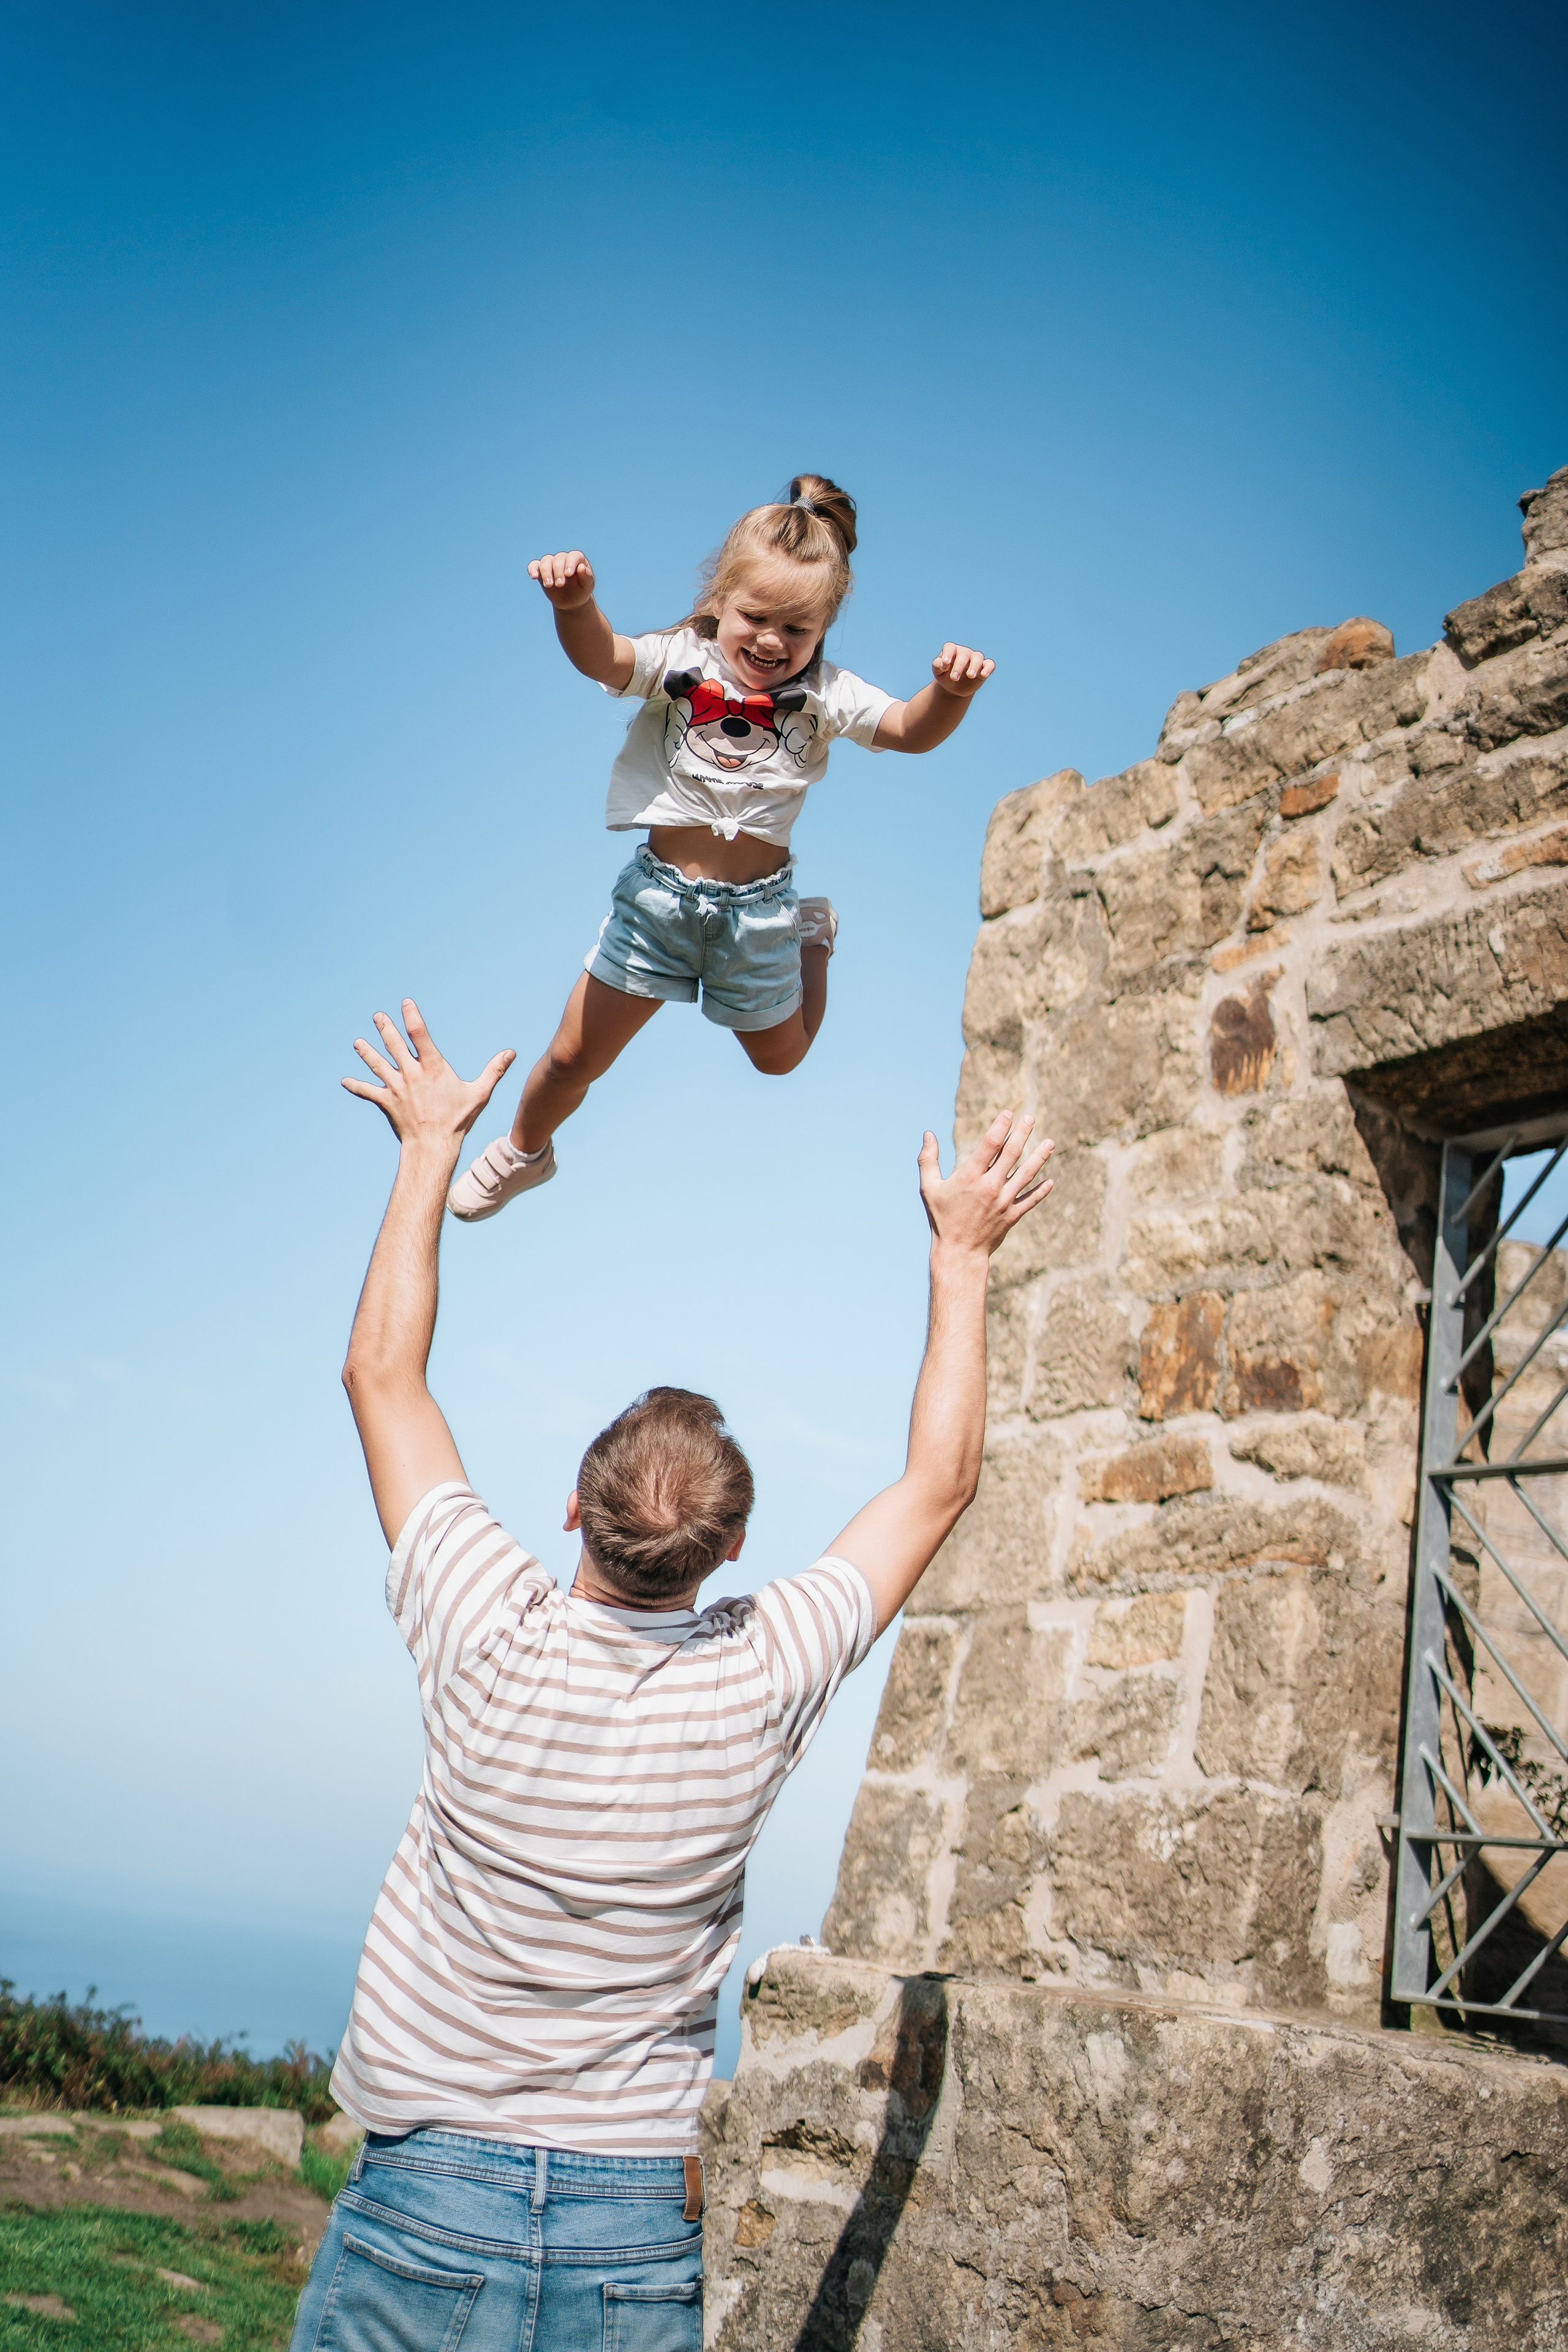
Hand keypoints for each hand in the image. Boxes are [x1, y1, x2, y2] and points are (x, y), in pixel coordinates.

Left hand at [343, 999, 515, 1154]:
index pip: (419, 1035)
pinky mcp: (386, 1103)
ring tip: (358, 1042)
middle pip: (393, 1045)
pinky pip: (368, 1092)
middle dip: (384, 1028)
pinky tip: (345, 1081)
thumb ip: (494, 1071)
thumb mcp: (479, 1094)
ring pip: (377, 1065)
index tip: (406, 1003)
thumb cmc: (458, 1120)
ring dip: (366, 1052)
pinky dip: (356, 1087)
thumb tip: (511, 1053)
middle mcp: (411, 1074)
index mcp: (432, 1068)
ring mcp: (396, 1088)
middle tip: (378, 1016)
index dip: (411, 1017)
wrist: (433, 1146)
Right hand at [529, 550, 596, 610]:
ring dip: (546, 572)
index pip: (573, 556)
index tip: (568, 574)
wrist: (571, 601)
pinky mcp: (541, 570)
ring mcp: (551, 563)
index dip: (570, 563)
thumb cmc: (581, 591)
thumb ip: (587, 576)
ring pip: (546, 561)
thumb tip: (581, 567)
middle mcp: (563, 558)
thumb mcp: (587, 586)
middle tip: (560, 585)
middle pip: (558, 559)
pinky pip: (534, 565)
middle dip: (558, 571)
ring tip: (548, 585)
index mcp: (577, 559)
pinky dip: (532, 569)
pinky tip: (534, 577)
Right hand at [918, 1111, 1052, 1256]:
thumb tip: (928, 1134)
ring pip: (1026, 1174)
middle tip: (1031, 1118)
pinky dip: (1042, 1190)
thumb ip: (928, 1160)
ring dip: (1040, 1157)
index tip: (1009, 1113)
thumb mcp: (928, 1188)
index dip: (1001, 1126)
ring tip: (1050, 1142)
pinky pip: (1031, 1200)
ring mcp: (1004, 1201)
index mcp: (970, 1176)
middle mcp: (990, 1186)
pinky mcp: (1012, 1215)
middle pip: (1011, 1154)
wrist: (959, 1252)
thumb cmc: (941, 1218)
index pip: (990, 1144)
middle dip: (1022, 1133)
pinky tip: (1050, 1180)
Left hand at [931, 642, 993, 698]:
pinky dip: (988, 668)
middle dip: (959, 665)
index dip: (948, 653)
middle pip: (964, 654)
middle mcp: (964, 652)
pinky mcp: (984, 667)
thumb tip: (944, 664)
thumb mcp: (938, 672)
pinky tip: (984, 675)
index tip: (945, 663)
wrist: (953, 688)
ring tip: (970, 676)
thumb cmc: (945, 677)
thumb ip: (938, 665)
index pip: (950, 647)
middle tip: (954, 678)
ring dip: (974, 666)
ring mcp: (975, 659)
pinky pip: (990, 664)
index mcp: (952, 651)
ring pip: (978, 657)